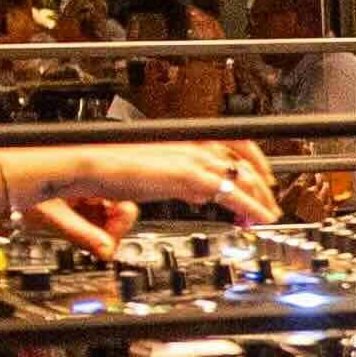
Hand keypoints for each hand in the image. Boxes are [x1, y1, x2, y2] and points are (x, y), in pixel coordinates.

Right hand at [21, 140, 276, 254]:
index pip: (228, 143)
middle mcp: (188, 145)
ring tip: (268, 213)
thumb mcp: (149, 176)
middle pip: (241, 158)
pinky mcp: (185, 176)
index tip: (260, 176)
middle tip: (270, 199)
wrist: (85, 164)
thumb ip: (176, 181)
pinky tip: (257, 216)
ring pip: (238, 176)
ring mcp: (188, 159)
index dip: (250, 159)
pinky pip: (227, 191)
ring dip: (258, 196)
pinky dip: (248, 205)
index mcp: (180, 140)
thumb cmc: (105, 169)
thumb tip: (197, 192)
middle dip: (260, 180)